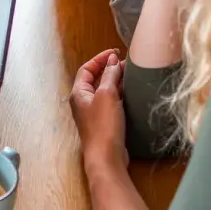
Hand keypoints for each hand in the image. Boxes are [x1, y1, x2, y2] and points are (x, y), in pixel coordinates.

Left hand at [69, 48, 127, 168]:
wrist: (106, 157)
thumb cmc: (103, 125)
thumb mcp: (107, 95)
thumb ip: (110, 76)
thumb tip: (112, 61)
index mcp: (79, 93)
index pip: (87, 69)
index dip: (100, 58)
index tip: (115, 52)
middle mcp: (84, 102)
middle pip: (96, 79)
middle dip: (110, 69)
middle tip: (127, 63)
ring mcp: (94, 113)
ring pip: (104, 90)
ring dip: (116, 81)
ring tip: (132, 74)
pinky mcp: (105, 122)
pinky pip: (111, 102)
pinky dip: (120, 94)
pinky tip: (132, 92)